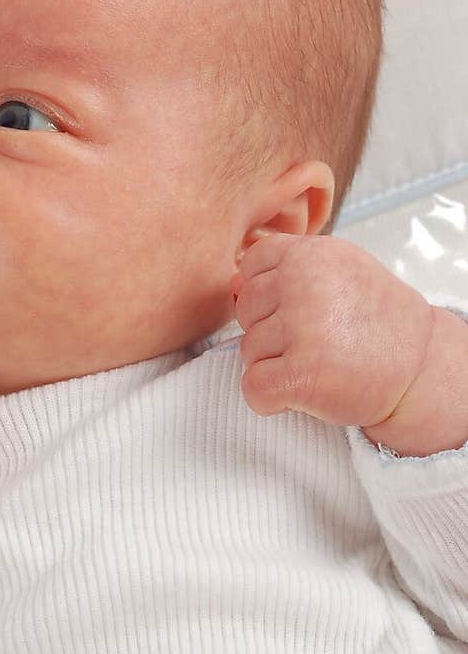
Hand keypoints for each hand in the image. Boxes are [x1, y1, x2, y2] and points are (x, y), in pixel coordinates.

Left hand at [229, 232, 434, 431]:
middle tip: (318, 340)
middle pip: (245, 310)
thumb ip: (285, 271)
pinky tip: (304, 390)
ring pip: (248, 350)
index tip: (305, 308)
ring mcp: (301, 329)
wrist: (421, 368)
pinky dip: (272, 399)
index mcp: (309, 253)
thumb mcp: (338, 273)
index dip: (271, 293)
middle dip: (271, 330)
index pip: (251, 265)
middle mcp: (302, 285)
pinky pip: (253, 388)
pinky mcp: (301, 375)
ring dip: (275, 365)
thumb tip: (231, 284)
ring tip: (320, 362)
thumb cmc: (376, 321)